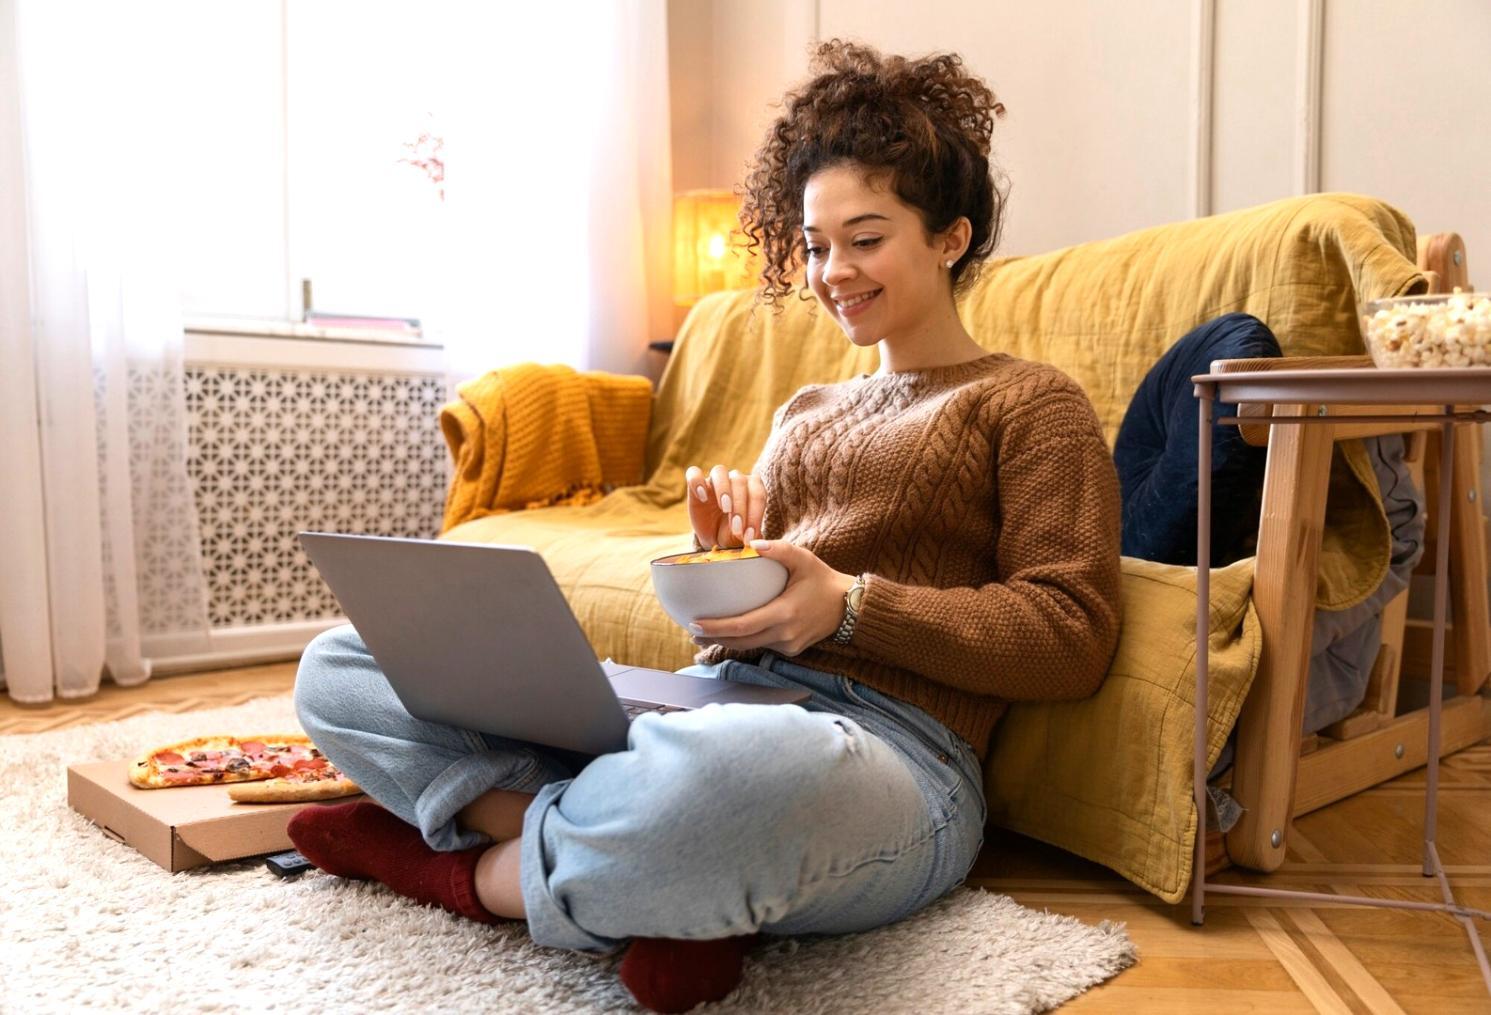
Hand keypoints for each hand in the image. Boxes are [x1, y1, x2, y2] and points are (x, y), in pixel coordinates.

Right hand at [684, 464, 766, 548]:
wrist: (714, 538)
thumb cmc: (734, 534)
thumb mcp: (744, 537)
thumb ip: (752, 535)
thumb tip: (756, 538)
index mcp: (753, 488)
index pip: (758, 494)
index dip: (755, 514)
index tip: (749, 535)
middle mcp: (735, 479)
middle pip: (740, 481)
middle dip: (740, 507)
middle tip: (736, 529)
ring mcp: (715, 479)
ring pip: (720, 472)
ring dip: (723, 489)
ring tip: (725, 509)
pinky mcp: (696, 484)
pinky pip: (694, 473)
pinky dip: (697, 482)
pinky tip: (702, 498)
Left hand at [688, 539, 855, 656]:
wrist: (849, 606)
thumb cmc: (822, 579)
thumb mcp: (803, 558)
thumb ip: (778, 549)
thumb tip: (751, 543)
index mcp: (785, 613)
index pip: (743, 626)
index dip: (717, 627)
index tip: (695, 623)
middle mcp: (785, 635)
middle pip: (741, 641)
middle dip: (714, 637)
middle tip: (691, 631)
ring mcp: (788, 645)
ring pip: (750, 646)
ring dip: (727, 641)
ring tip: (703, 633)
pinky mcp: (791, 650)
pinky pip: (762, 646)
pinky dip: (745, 639)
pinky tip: (731, 633)